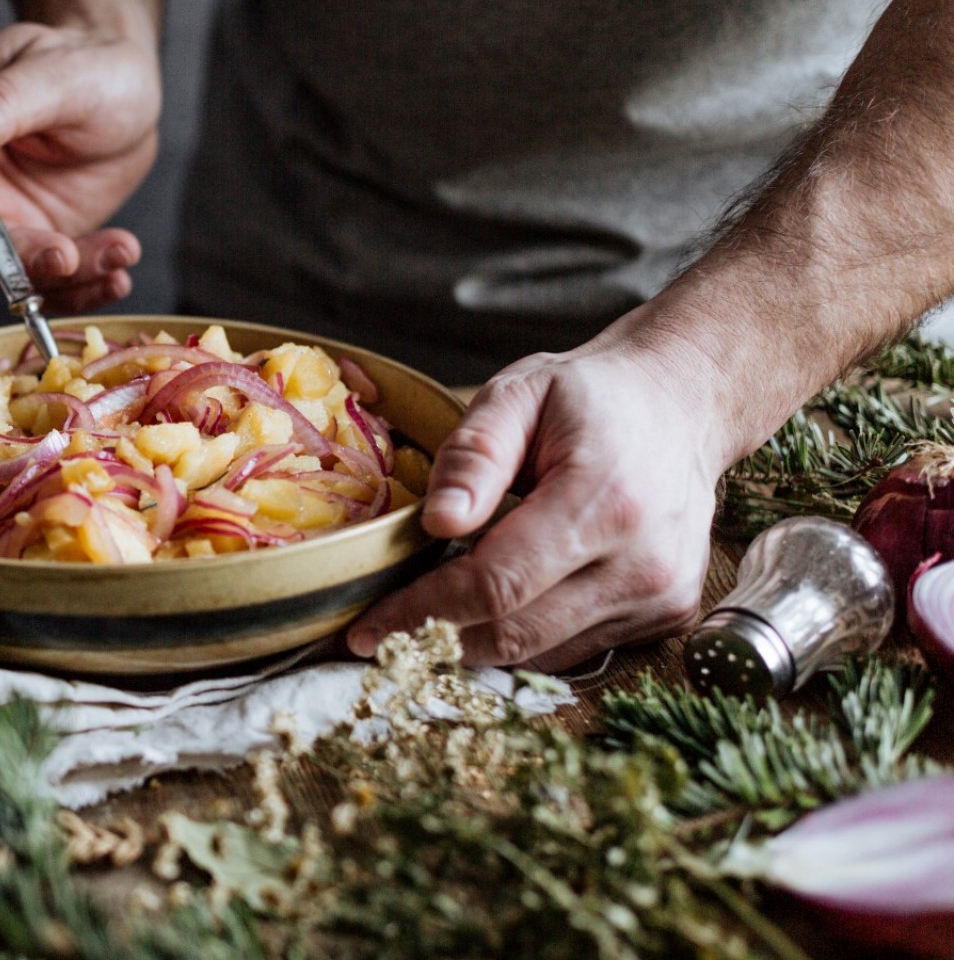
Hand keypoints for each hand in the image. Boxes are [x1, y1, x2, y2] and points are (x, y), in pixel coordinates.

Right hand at [0, 22, 160, 312]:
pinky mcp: (33, 240)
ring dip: (58, 276)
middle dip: (6, 256)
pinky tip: (118, 274)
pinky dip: (83, 288)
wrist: (128, 89)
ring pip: (2, 268)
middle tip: (62, 255)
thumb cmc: (86, 63)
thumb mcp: (55, 72)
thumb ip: (1, 102)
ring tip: (117, 255)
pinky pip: (45, 281)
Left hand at [344, 342, 723, 670]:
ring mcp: (661, 597)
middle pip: (515, 633)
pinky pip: (574, 649)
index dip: (422, 611)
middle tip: (376, 636)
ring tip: (424, 620)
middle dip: (435, 639)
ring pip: (541, 653)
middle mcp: (642, 563)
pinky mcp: (667, 616)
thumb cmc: (591, 398)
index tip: (364, 628)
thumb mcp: (519, 394)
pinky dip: (523, 637)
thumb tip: (437, 521)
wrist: (683, 406)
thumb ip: (474, 454)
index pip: (495, 584)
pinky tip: (492, 609)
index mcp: (604, 502)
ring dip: (474, 645)